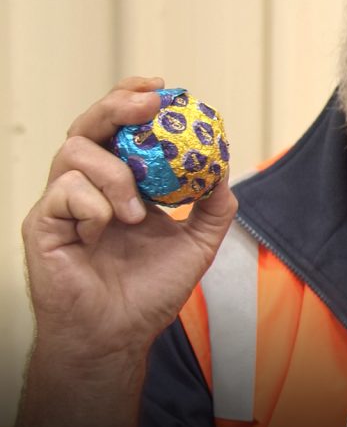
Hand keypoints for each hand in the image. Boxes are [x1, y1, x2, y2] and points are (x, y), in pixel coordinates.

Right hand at [21, 76, 237, 361]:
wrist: (119, 336)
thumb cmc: (149, 293)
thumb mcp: (196, 246)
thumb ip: (213, 209)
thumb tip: (224, 173)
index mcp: (120, 184)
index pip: (121, 129)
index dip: (135, 101)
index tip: (164, 89)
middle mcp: (88, 186)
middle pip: (90, 124)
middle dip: (119, 105)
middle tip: (149, 104)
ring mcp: (62, 203)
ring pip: (75, 151)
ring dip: (114, 173)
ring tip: (137, 212)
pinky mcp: (42, 224)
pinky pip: (63, 192)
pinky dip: (93, 204)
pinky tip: (107, 231)